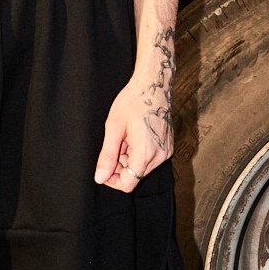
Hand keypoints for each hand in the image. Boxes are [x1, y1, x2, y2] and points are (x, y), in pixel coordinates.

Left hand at [94, 65, 172, 192]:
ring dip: (129, 159)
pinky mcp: (168, 147)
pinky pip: (150, 159)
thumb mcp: (113, 128)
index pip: (128, 184)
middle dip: (120, 166)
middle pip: (135, 176)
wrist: (153, 85)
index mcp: (145, 153)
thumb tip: (100, 178)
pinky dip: (139, 153)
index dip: (112, 180)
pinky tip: (135, 136)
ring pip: (142, 168)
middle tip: (115, 143)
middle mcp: (160, 156)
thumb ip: (107, 156)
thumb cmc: (133, 102)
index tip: (105, 166)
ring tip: (125, 137)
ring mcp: (166, 152)